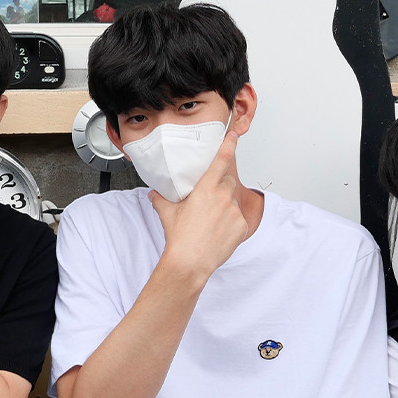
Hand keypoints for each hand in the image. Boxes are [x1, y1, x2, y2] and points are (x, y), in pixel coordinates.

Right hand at [151, 131, 248, 279]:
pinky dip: (231, 223)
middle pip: (228, 182)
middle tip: (209, 201)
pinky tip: (218, 232)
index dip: (229, 144)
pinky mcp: (242, 226)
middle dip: (221, 186)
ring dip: (225, 206)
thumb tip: (154, 194)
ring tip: (211, 222)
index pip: (222, 160)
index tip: (234, 134)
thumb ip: (161, 199)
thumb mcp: (167, 214)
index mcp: (206, 189)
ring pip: (233, 201)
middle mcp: (223, 197)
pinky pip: (238, 219)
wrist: (191, 262)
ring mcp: (234, 212)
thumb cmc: (180, 238)